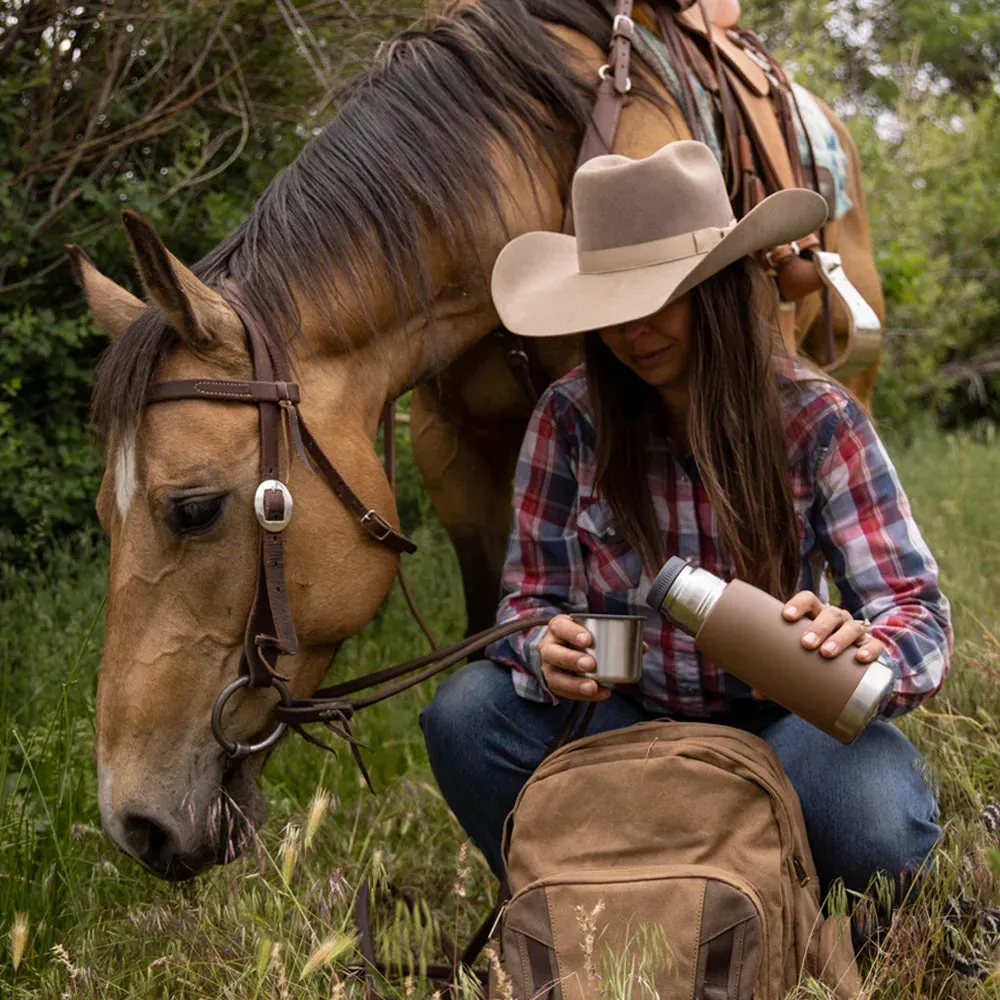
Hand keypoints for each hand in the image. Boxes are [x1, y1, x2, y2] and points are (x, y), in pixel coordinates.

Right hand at [539, 615, 609, 701]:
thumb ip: (617, 635)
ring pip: (554, 676)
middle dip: (571, 659)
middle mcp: (549, 646)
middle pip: (552, 653)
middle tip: (590, 664)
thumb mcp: (590, 629)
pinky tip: (601, 694)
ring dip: (574, 683)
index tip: (588, 640)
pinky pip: (564, 692)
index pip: (559, 626)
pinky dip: (581, 695)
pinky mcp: (553, 683)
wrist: (564, 649)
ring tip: (592, 686)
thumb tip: (642, 648)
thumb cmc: (580, 637)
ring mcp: (548, 667)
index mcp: (558, 627)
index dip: (571, 632)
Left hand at [751, 591, 885, 699]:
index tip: (786, 616)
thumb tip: (756, 694)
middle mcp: (837, 620)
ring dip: (839, 638)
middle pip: (830, 613)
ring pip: (851, 627)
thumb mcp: (801, 661)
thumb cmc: (816, 659)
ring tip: (826, 653)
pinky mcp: (873, 648)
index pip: (808, 599)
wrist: (853, 669)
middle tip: (806, 644)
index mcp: (815, 615)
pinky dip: (870, 650)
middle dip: (818, 627)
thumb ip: (780, 674)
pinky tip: (861, 658)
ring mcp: (856, 632)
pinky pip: (875, 645)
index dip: (798, 604)